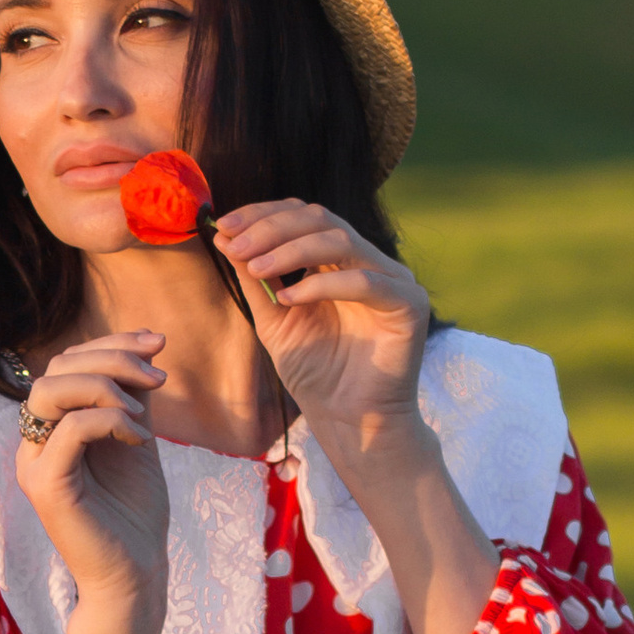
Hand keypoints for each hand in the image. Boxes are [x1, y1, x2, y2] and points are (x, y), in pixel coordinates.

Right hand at [13, 331, 169, 622]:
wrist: (135, 574)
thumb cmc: (135, 513)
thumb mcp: (136, 438)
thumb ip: (130, 398)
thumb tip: (144, 349)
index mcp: (51, 430)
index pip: (66, 364)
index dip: (110, 343)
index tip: (158, 344)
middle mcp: (34, 443)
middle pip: (55, 369)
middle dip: (111, 359)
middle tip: (158, 379)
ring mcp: (35, 464)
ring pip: (50, 392)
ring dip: (105, 387)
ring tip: (142, 415)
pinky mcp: (47, 487)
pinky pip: (69, 429)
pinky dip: (110, 421)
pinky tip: (139, 439)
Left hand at [212, 201, 432, 445]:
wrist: (348, 420)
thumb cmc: (315, 373)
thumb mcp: (273, 317)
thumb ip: (254, 277)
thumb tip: (224, 235)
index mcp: (339, 260)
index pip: (304, 216)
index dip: (264, 214)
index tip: (224, 225)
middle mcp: (369, 261)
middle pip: (321, 219)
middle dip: (272, 228)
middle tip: (236, 244)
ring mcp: (394, 279)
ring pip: (341, 240)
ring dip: (291, 250)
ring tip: (256, 268)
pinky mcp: (409, 304)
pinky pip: (366, 281)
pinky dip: (323, 285)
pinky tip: (288, 298)